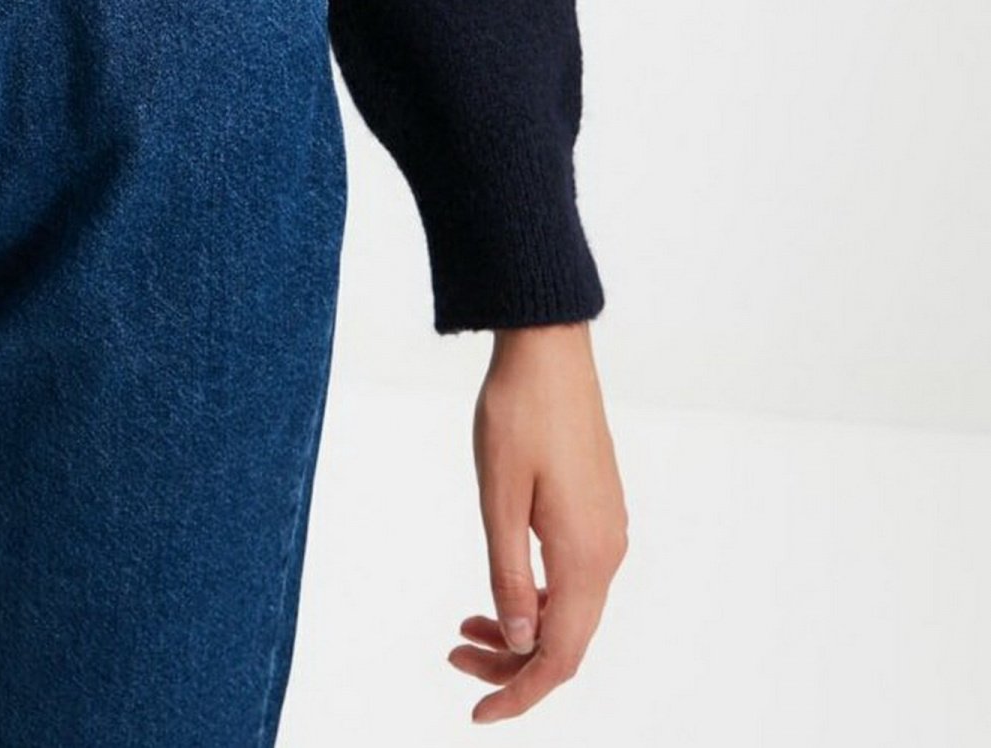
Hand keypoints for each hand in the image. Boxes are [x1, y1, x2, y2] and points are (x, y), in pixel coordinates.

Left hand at [450, 320, 627, 723]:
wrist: (550, 349)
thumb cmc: (518, 414)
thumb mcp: (499, 497)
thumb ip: (508, 573)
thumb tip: (518, 640)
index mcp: (585, 557)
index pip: (558, 657)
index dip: (518, 693)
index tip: (475, 714)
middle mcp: (607, 553)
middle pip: (565, 641)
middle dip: (511, 663)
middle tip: (453, 654)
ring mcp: (607, 531)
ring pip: (569, 611)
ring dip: (520, 629)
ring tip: (464, 625)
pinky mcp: (598, 511)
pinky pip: (573, 579)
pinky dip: (535, 597)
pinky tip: (500, 585)